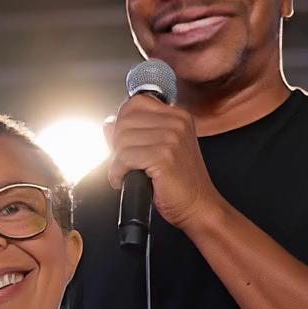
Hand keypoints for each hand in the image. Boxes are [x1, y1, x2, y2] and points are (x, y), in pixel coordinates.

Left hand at [104, 92, 220, 229]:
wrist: (198, 205)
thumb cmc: (180, 182)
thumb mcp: (160, 149)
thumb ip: (136, 133)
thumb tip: (108, 123)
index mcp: (177, 116)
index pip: (135, 103)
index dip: (122, 123)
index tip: (124, 142)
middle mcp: (176, 122)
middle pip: (125, 121)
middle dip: (118, 144)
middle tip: (124, 162)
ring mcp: (171, 138)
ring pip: (122, 140)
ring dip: (117, 161)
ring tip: (126, 173)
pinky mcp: (163, 156)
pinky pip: (125, 158)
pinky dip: (118, 172)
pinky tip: (124, 180)